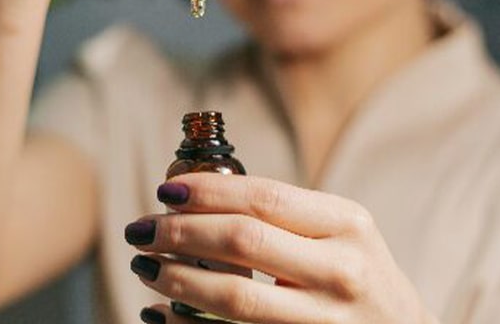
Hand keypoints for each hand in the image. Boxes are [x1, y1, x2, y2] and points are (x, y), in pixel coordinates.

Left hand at [124, 174, 436, 323]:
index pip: (264, 197)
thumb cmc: (357, 273)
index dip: (207, 191)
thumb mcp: (341, 231)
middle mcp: (342, 270)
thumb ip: (284, 213)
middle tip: (142, 229)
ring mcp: (327, 321)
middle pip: (243, 241)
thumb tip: (193, 195)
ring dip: (177, 278)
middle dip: (180, 232)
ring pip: (235, 296)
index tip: (166, 190)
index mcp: (348, 223)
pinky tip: (166, 312)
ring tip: (146, 267)